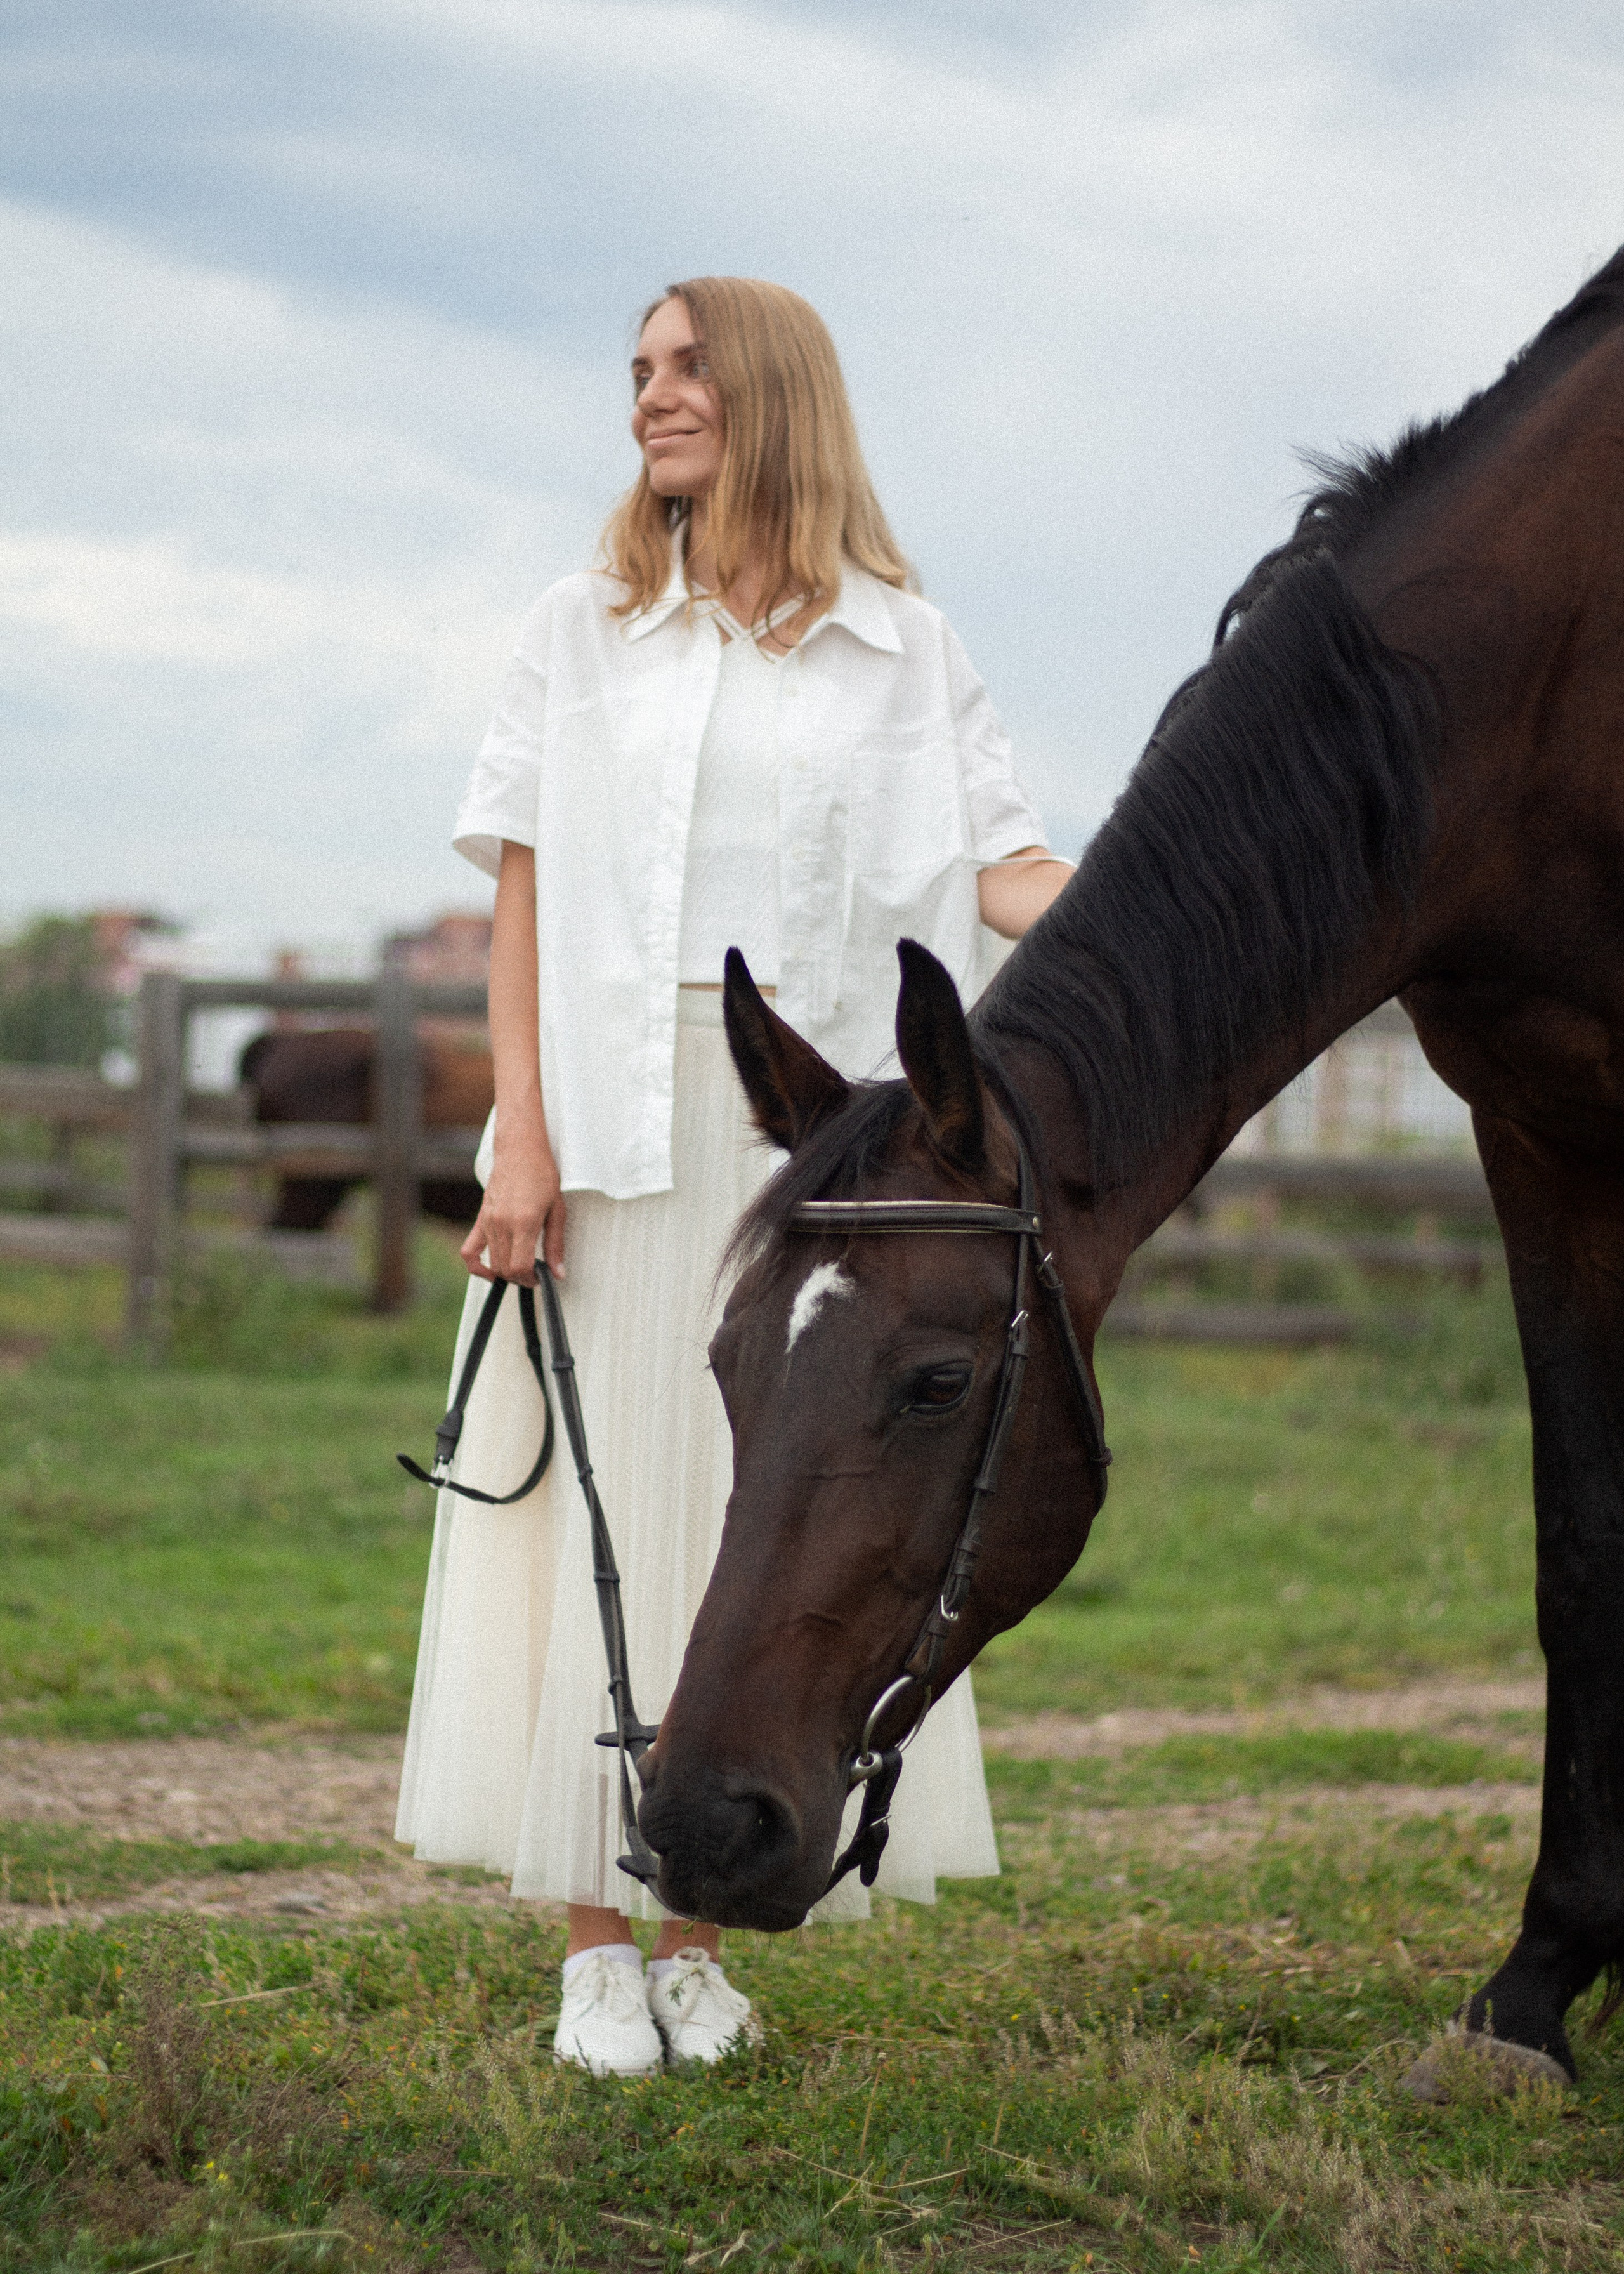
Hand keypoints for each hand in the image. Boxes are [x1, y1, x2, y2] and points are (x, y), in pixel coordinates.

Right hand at [461, 1136, 566, 1285]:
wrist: (520, 1150)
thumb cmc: (541, 1175)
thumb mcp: (557, 1210)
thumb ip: (556, 1244)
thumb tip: (558, 1273)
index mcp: (524, 1222)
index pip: (519, 1267)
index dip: (530, 1280)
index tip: (540, 1278)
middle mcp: (502, 1224)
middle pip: (504, 1269)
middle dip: (520, 1278)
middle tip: (534, 1273)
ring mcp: (487, 1222)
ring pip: (491, 1262)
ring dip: (506, 1272)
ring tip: (521, 1267)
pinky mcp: (480, 1219)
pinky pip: (469, 1251)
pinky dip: (476, 1266)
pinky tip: (490, 1270)